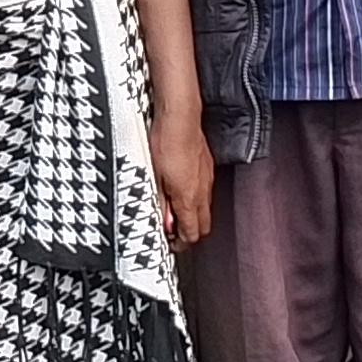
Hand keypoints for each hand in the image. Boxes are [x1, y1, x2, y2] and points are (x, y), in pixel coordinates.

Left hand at [152, 113, 214, 249]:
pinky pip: (205, 192)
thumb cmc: (165, 144)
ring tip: (174, 210)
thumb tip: (165, 222)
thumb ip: (162, 203)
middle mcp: (202, 192)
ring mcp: (207, 179)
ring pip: (205, 209)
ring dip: (192, 215)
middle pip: (203, 226)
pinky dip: (195, 199)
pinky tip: (181, 190)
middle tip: (173, 231)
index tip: (170, 242)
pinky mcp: (207, 168)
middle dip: (190, 233)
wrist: (180, 119)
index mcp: (189, 199)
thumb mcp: (154, 178)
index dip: (181, 243)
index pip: (192, 234)